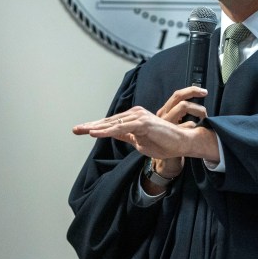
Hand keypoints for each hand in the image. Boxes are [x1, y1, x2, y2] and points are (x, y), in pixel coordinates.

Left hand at [72, 87, 218, 165]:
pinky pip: (121, 129)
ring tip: (81, 130)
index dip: (96, 127)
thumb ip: (126, 136)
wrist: (181, 143)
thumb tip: (113, 134)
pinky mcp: (143, 124)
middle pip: (108, 122)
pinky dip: (107, 131)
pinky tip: (95, 133)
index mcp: (133, 119)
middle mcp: (135, 115)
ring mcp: (139, 118)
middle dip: (91, 126)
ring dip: (96, 128)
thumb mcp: (139, 141)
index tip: (81, 130)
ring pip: (112, 124)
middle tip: (76, 129)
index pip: (111, 124)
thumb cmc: (164, 142)